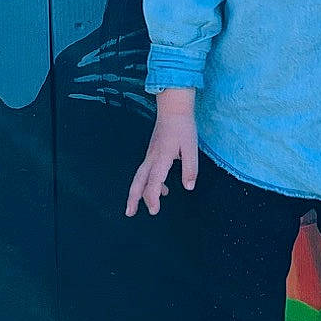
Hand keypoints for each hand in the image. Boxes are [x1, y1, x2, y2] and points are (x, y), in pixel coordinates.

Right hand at [126, 90, 198, 215]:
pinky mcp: (152, 152)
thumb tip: (188, 187)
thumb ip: (190, 168)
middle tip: (129, 213)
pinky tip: (163, 188)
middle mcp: (152, 157)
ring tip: (142, 206)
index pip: (153, 182)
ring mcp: (150, 154)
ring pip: (140, 176)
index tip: (154, 211)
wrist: (173, 108)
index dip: (152, 198)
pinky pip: (147, 171)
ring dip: (139, 192)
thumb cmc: (183, 127)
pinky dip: (150, 182)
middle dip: (133, 198)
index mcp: (161, 157)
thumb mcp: (191, 147)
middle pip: (138, 181)